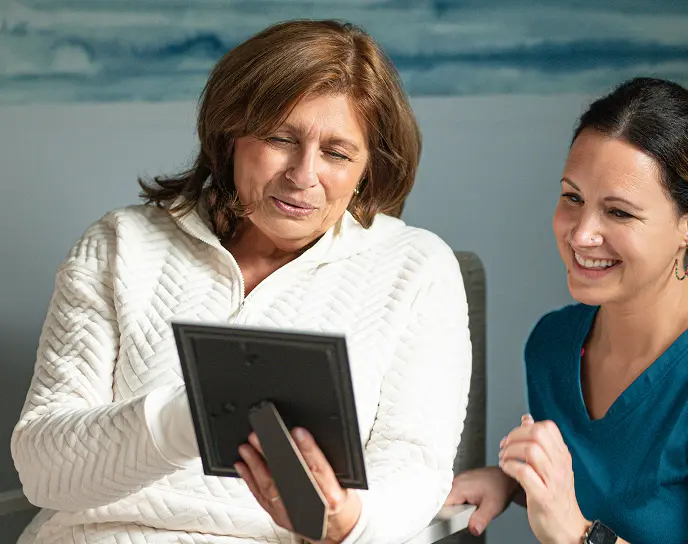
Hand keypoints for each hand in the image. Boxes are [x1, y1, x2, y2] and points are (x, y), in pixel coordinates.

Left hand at [235, 428, 360, 543]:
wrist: (338, 528)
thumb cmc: (341, 500)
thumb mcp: (344, 481)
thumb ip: (327, 463)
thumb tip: (306, 437)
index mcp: (331, 497)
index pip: (318, 469)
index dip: (308, 450)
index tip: (297, 432)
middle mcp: (310, 509)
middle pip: (287, 478)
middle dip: (270, 456)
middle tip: (259, 438)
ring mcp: (292, 514)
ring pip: (270, 488)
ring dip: (255, 466)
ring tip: (247, 448)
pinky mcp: (279, 517)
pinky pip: (262, 497)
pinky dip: (251, 480)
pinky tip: (244, 466)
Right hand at [445, 466, 520, 535]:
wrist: (505, 477)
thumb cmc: (500, 487)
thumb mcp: (492, 506)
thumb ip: (480, 518)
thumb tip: (473, 529)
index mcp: (459, 487)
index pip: (440, 502)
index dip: (442, 513)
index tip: (447, 520)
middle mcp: (456, 481)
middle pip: (442, 500)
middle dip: (449, 511)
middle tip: (462, 515)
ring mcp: (458, 480)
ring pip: (447, 497)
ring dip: (453, 506)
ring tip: (466, 510)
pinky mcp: (460, 482)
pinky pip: (452, 493)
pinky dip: (456, 501)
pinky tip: (466, 504)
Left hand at [499, 415, 589, 543]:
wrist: (568, 530)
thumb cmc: (556, 498)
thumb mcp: (551, 466)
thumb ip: (539, 443)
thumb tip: (527, 419)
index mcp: (562, 456)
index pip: (547, 427)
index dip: (525, 427)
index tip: (514, 437)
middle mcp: (560, 465)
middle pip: (537, 434)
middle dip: (515, 436)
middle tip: (505, 446)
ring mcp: (553, 481)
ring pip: (531, 450)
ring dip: (510, 451)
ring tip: (504, 459)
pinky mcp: (543, 496)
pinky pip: (524, 472)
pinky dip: (510, 467)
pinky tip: (506, 470)